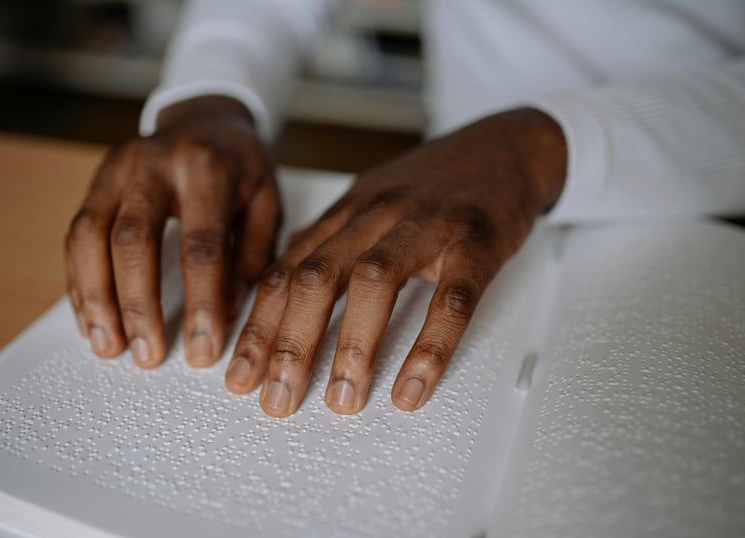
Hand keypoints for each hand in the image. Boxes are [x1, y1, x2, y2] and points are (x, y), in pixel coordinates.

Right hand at [65, 96, 279, 367]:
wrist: (207, 118)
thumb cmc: (243, 167)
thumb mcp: (266, 203)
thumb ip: (250, 257)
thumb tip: (226, 315)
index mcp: (207, 167)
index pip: (201, 244)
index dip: (200, 301)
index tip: (203, 349)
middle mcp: (154, 163)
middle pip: (132, 240)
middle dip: (137, 305)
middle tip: (147, 355)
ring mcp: (116, 168)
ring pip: (89, 236)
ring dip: (96, 298)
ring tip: (108, 346)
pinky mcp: (95, 180)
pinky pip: (76, 234)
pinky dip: (80, 281)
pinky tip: (91, 318)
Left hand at [224, 107, 566, 415]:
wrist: (507, 144)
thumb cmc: (439, 183)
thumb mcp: (373, 201)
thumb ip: (330, 240)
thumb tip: (285, 279)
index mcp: (348, 211)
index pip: (287, 270)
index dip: (259, 326)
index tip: (240, 373)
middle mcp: (377, 214)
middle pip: (316, 276)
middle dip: (289, 344)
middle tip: (277, 398)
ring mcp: (426, 225)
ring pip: (373, 281)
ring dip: (352, 347)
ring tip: (342, 399)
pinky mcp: (475, 240)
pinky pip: (450, 298)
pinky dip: (429, 347)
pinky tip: (413, 386)